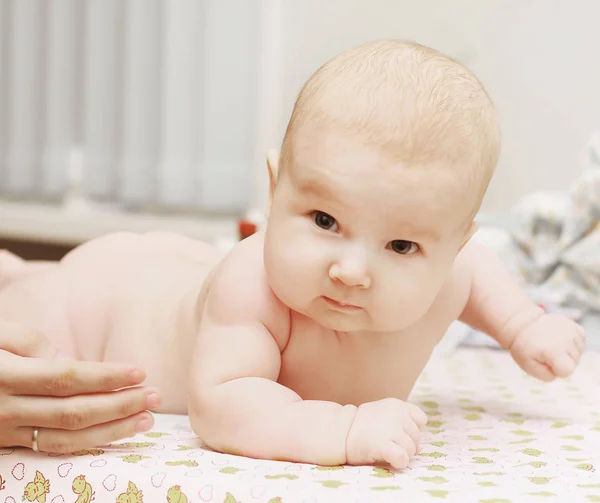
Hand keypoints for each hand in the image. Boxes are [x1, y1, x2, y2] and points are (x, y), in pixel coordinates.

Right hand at [0, 320, 161, 452]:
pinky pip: (50, 448)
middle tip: (156, 397)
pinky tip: (114, 435)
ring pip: (65, 438)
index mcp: (4, 375)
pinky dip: (86, 444)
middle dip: (119, 405)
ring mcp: (4, 432)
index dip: (106, 377)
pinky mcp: (5, 445)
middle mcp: (4, 408)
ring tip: (146, 421)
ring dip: (110, 431)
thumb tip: (67, 362)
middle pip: (72, 412)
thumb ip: (31, 342)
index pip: (67, 378)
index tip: (141, 372)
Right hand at [346, 398, 427, 468]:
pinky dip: (400, 462)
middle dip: (407, 444)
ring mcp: (392, 430)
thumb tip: (418, 444)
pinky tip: (391, 460)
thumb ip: (400, 420)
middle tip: (391, 445)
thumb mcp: (383, 411)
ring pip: (412, 449)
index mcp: (397, 405)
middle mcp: (397, 415)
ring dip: (403, 454)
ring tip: (388, 452)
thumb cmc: (361, 425)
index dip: (413, 429)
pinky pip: (403, 458)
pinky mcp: (384, 445)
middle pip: (416, 437)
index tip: (400, 433)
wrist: (340, 431)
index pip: (420, 419)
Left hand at [510, 313, 584, 380]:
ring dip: (566, 352)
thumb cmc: (525, 348)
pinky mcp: (574, 325)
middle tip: (546, 351)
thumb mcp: (528, 365)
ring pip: (578, 352)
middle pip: (574, 362)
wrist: (522, 326)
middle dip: (561, 361)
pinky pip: (580, 340)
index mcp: (554, 351)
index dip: (556, 370)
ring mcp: (571, 331)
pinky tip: (559, 339)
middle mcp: (566, 340)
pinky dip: (572, 342)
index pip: (567, 371)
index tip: (545, 360)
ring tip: (551, 344)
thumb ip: (546, 376)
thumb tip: (560, 374)